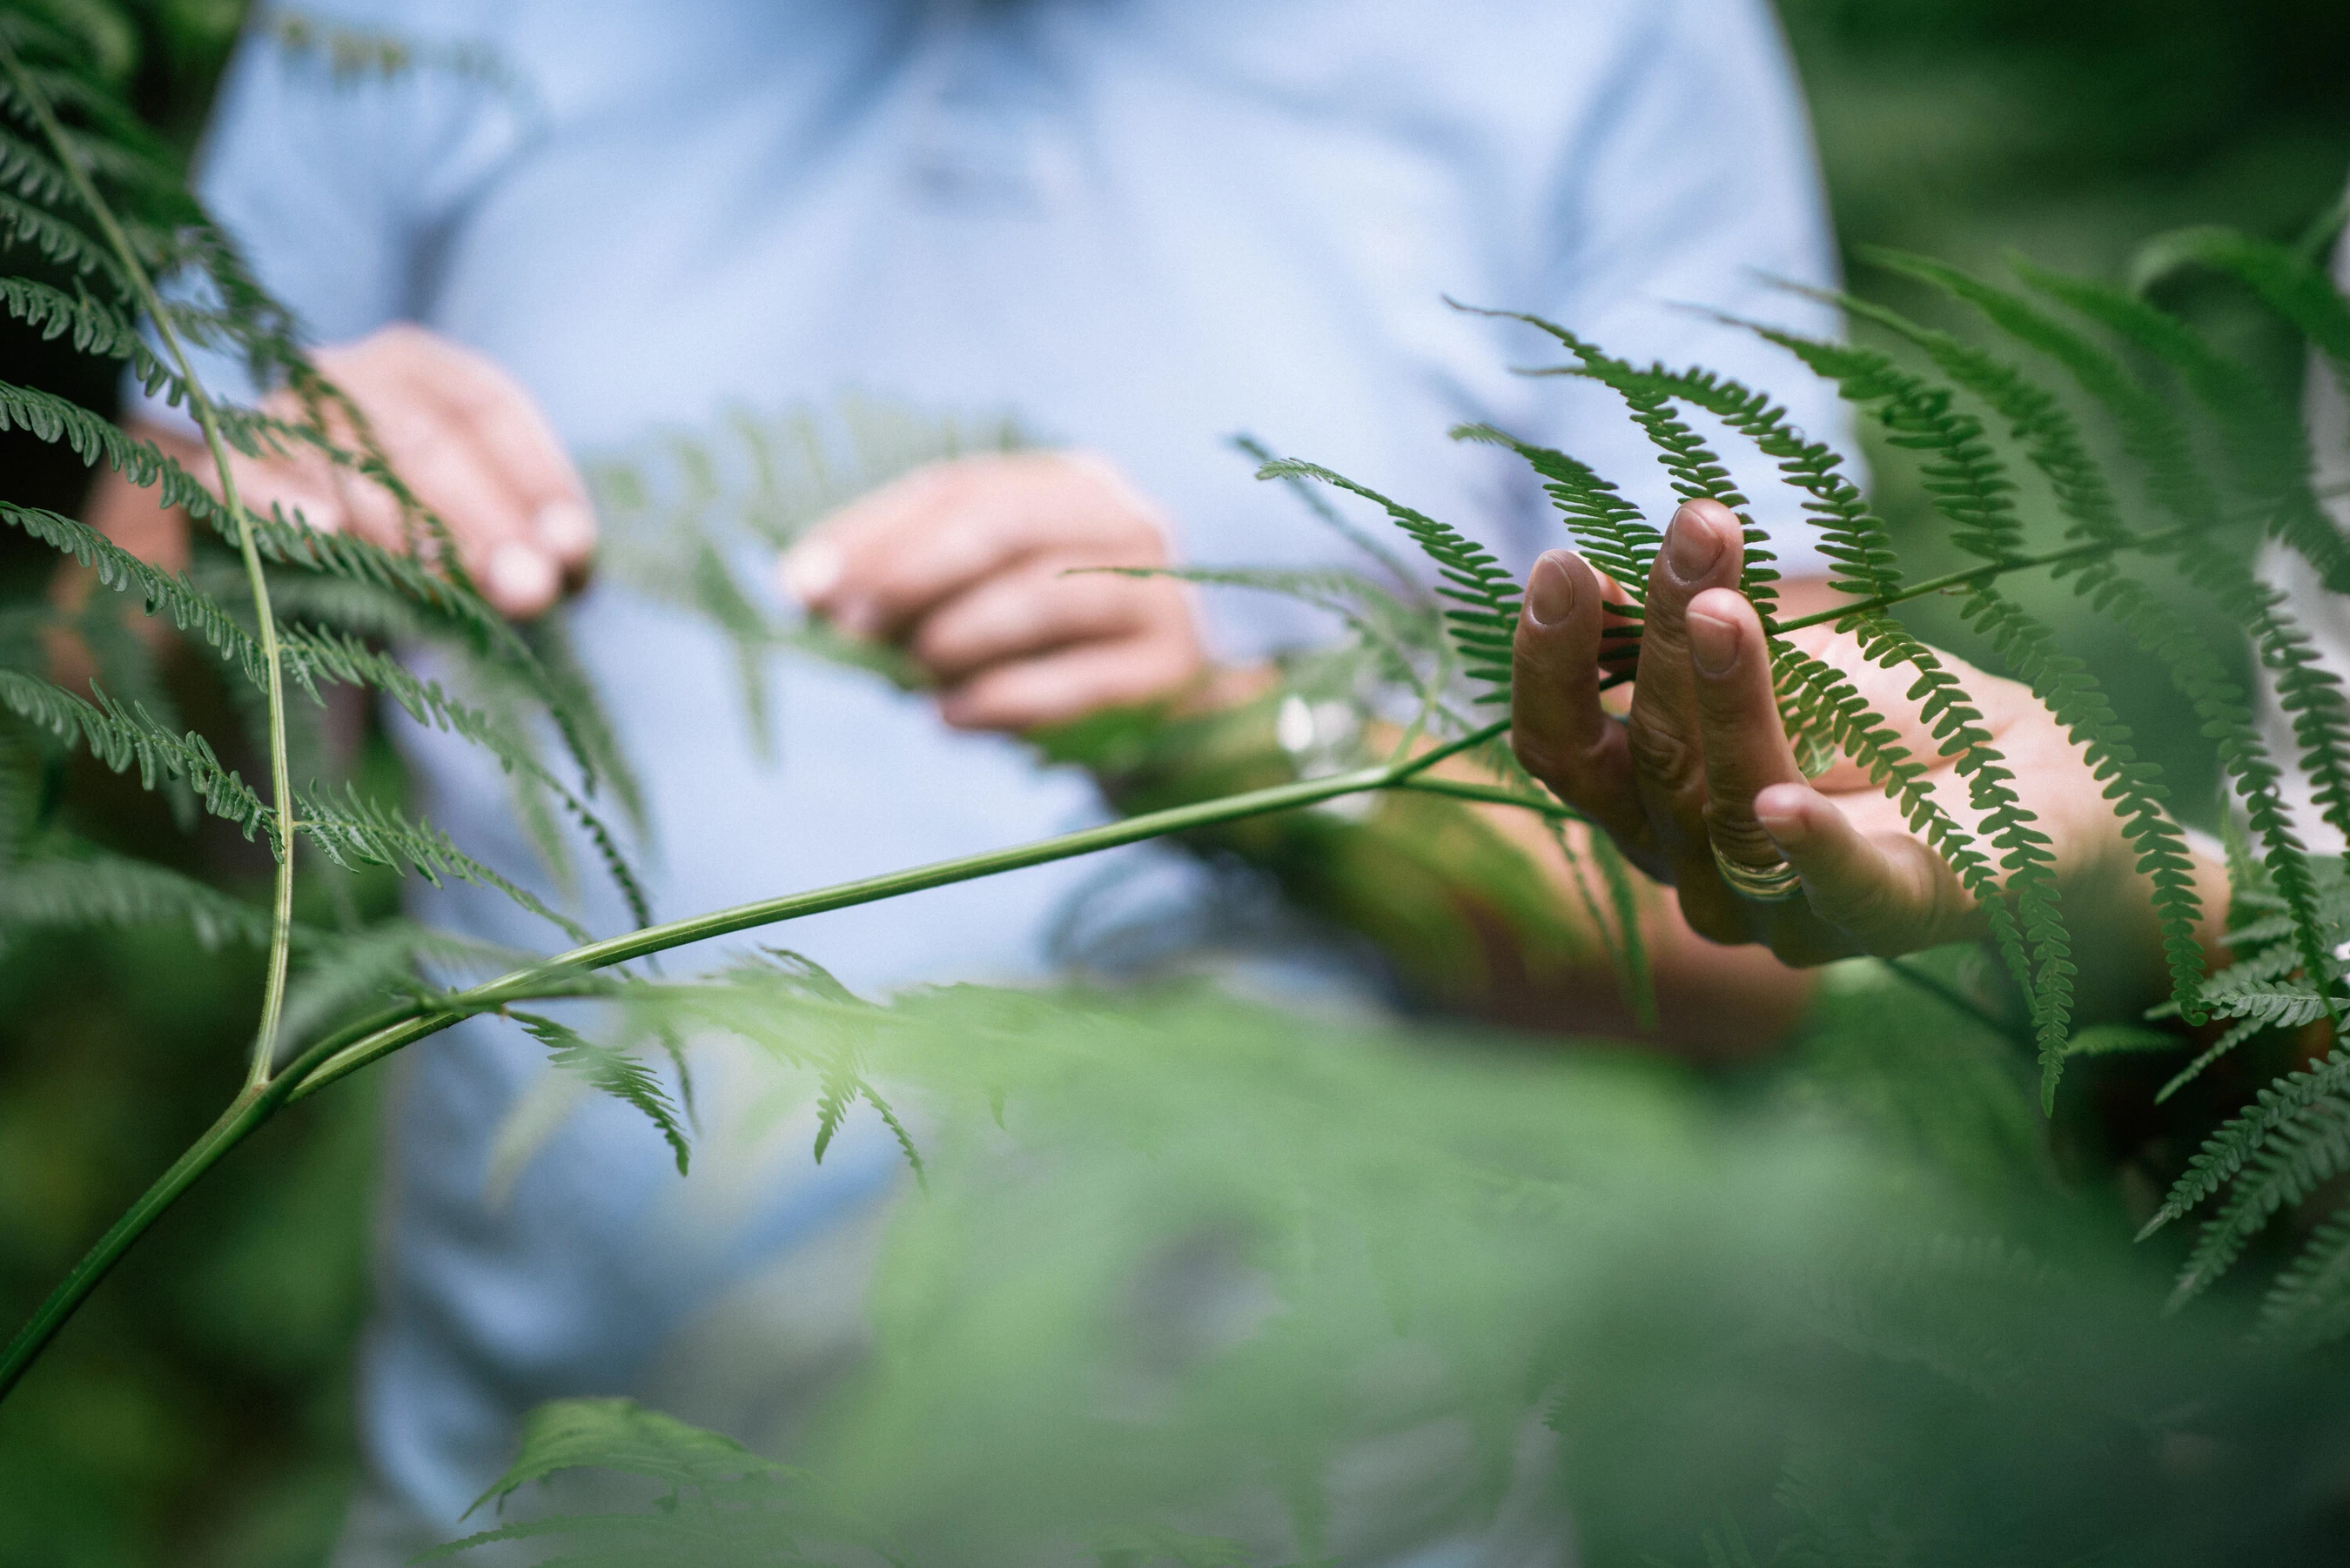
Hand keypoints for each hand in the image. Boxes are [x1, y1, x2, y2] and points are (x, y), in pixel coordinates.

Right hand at [208, 324, 594, 618]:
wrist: (282, 562)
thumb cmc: (410, 540)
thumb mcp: (483, 532)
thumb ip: (532, 541)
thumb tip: (565, 558)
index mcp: (419, 367)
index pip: (490, 410)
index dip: (539, 481)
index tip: (573, 552)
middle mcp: (345, 374)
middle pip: (425, 441)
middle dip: (482, 520)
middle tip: (523, 588)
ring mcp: (273, 415)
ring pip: (348, 464)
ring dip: (404, 531)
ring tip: (449, 589)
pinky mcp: (215, 467)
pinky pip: (244, 478)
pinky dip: (282, 501)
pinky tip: (325, 530)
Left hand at [778, 451, 1207, 731]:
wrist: (1165, 720)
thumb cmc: (1047, 652)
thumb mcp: (975, 602)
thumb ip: (907, 587)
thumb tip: (805, 593)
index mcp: (1068, 482)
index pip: (958, 489)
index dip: (874, 531)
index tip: (800, 582)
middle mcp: (1124, 520)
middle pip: (1005, 526)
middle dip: (910, 572)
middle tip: (848, 625)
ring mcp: (1158, 594)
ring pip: (1045, 596)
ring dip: (959, 634)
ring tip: (909, 670)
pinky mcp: (1171, 671)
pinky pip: (1080, 681)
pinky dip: (1005, 700)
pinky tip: (951, 719)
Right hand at [1509, 498, 2172, 970]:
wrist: (2048, 775)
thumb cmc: (1891, 717)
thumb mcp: (1775, 659)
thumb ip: (1685, 640)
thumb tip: (1584, 576)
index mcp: (1656, 814)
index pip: (1565, 754)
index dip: (1549, 667)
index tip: (1560, 566)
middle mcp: (1699, 875)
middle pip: (1650, 764)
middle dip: (1660, 642)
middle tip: (1693, 530)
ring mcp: (1788, 911)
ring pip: (1726, 809)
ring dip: (1726, 699)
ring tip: (1726, 608)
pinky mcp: (1893, 914)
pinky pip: (1838, 887)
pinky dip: (1808, 847)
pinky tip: (1782, 803)